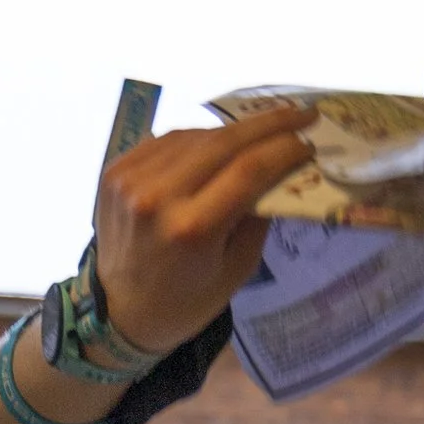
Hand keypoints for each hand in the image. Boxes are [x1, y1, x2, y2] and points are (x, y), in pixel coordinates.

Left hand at [92, 106, 315, 355]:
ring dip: (232, 131)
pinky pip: (166, 141)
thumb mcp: (238, 269)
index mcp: (192, 231)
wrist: (120, 311)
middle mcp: (158, 198)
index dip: (283, 148)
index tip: (309, 139)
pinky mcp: (115, 171)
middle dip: (268, 123)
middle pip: (223, 143)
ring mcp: (131, 181)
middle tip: (300, 112)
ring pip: (195, 135)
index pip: (248, 170)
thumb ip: (258, 216)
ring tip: (260, 131)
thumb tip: (281, 169)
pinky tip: (216, 144)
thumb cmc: (187, 300)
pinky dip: (196, 138)